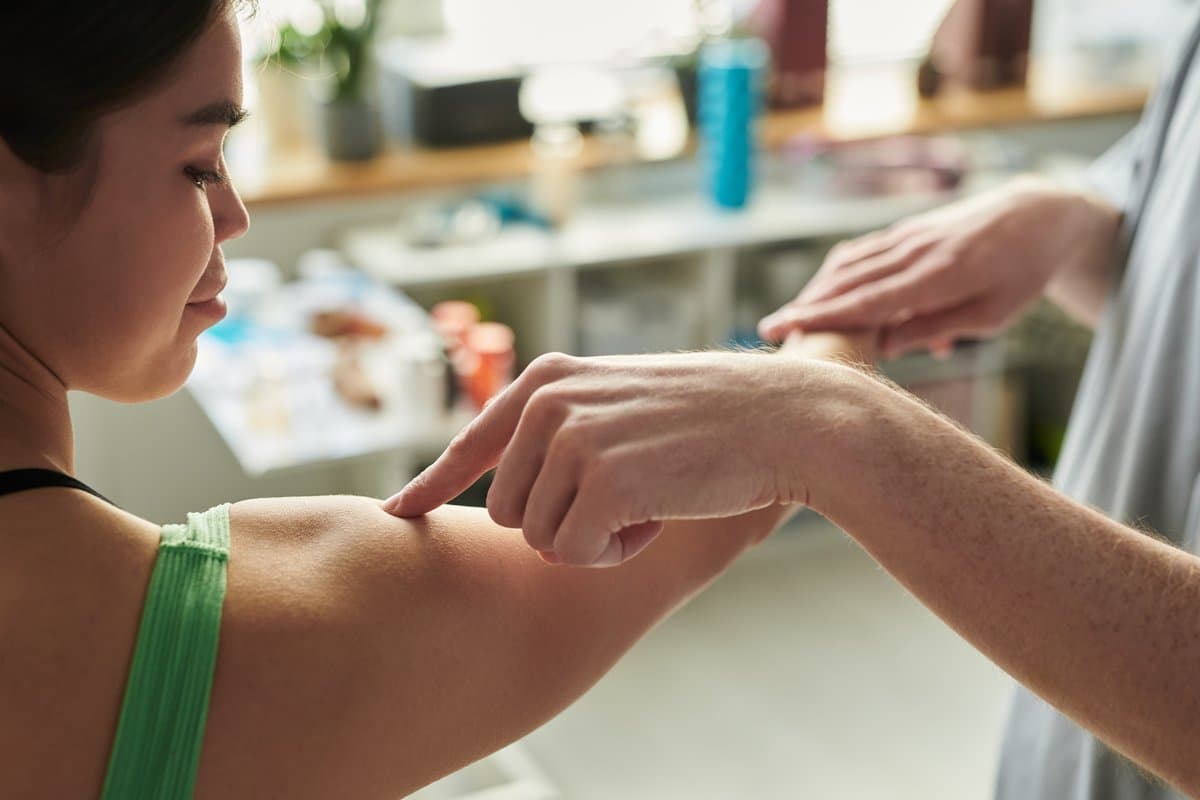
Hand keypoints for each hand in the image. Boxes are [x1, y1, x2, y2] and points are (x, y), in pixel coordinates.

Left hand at [382, 338, 867, 566]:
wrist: (779, 417)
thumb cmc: (705, 418)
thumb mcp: (614, 401)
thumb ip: (557, 429)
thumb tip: (503, 492)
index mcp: (544, 379)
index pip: (470, 443)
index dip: (430, 484)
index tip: (397, 514)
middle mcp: (545, 402)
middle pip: (505, 509)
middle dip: (558, 520)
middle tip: (623, 494)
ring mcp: (571, 438)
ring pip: (536, 537)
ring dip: (589, 537)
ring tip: (645, 495)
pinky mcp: (602, 480)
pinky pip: (573, 554)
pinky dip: (613, 553)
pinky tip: (656, 514)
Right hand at [758, 177, 1117, 357]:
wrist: (1037, 214)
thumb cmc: (1020, 274)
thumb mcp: (993, 314)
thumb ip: (936, 326)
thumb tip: (883, 345)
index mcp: (940, 276)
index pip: (870, 300)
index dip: (825, 316)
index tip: (788, 329)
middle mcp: (914, 252)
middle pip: (848, 281)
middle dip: (806, 306)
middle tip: (768, 330)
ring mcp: (906, 237)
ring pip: (849, 264)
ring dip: (815, 290)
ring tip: (788, 316)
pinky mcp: (904, 232)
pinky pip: (861, 253)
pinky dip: (836, 274)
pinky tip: (820, 292)